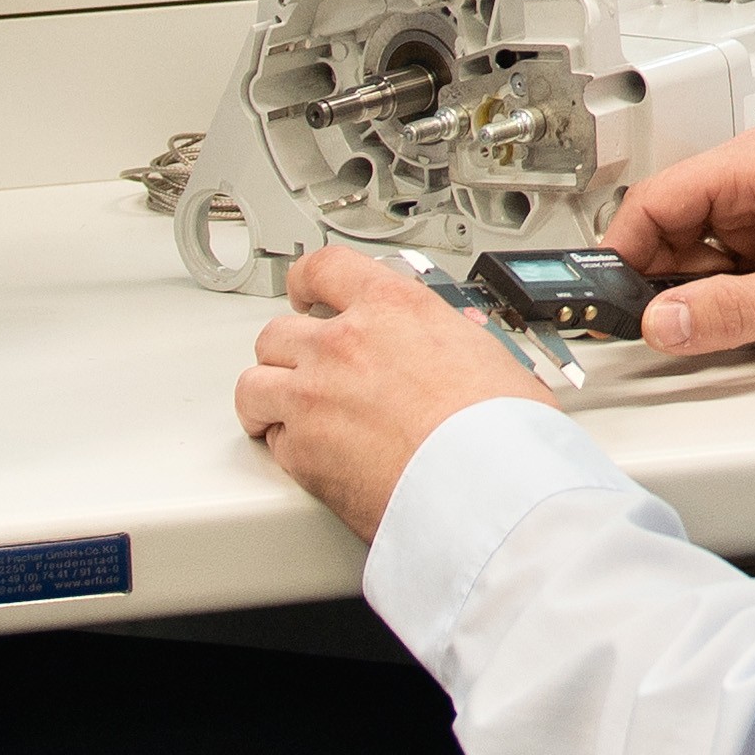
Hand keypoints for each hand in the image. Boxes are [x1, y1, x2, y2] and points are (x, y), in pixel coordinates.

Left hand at [238, 243, 550, 542]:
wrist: (484, 486)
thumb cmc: (500, 429)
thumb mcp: (493, 358)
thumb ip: (461, 343)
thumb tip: (465, 345)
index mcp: (393, 310)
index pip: (326, 268)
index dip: (307, 279)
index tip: (305, 290)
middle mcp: (343, 345)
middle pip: (278, 332)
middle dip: (287, 350)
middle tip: (304, 366)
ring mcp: (313, 398)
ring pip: (254, 385)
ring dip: (267, 397)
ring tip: (281, 411)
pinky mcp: (302, 452)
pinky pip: (273, 441)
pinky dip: (286, 447)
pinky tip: (309, 454)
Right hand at [609, 139, 754, 363]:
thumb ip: (724, 313)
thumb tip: (660, 323)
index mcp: (753, 167)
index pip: (654, 199)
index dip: (624, 251)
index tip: (608, 295)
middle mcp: (750, 172)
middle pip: (666, 223)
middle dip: (664, 276)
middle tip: (675, 320)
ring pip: (689, 243)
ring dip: (694, 284)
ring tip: (737, 308)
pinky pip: (717, 254)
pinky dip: (717, 284)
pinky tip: (747, 303)